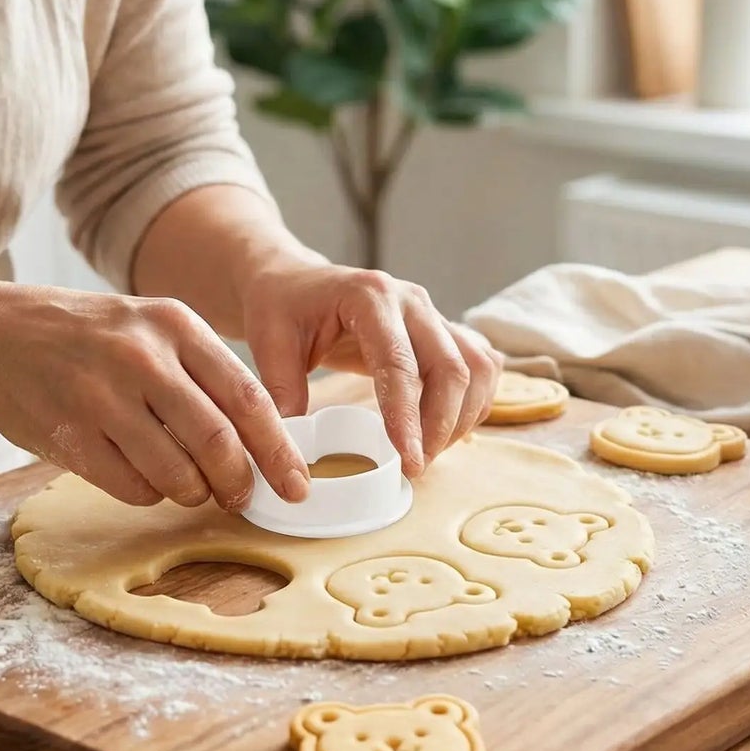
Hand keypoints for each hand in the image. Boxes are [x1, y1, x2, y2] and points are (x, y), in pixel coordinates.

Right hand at [0, 285, 307, 512]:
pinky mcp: (70, 434)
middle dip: (240, 482)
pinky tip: (143, 478)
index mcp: (174, 325)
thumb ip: (201, 374)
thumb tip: (259, 441)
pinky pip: (132, 487)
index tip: (297, 485)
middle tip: (244, 498)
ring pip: (177, 472)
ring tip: (190, 488)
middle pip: (217, 441)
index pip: (247, 398)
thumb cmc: (86, 337)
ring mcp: (102, 396)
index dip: (279, 449)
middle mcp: (142, 357)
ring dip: (193, 493)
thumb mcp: (149, 327)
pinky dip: (149, 495)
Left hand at [240, 262, 501, 477]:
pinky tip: (445, 431)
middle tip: (414, 468)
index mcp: (370, 297)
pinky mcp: (442, 330)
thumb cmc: (282, 307)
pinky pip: (480, 366)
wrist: (295, 282)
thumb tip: (294, 450)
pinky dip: (472, 402)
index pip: (400, 363)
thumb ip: (283, 391)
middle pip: (452, 368)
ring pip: (476, 369)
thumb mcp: (269, 342)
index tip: (408, 461)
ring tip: (427, 454)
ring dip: (460, 417)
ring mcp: (432, 313)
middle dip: (440, 426)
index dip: (407, 416)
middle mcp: (412, 301)